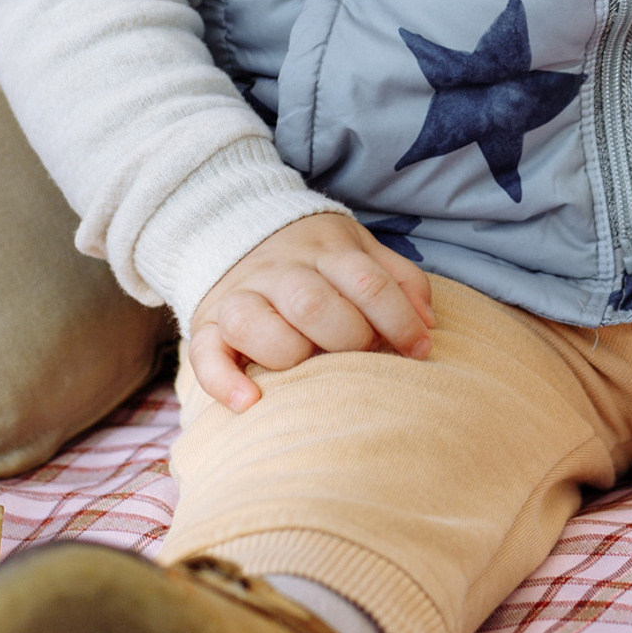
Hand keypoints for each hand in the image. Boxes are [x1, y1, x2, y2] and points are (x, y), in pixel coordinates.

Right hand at [188, 215, 435, 411]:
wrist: (237, 228)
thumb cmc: (316, 256)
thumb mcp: (361, 250)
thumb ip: (399, 279)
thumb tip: (427, 323)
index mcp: (325, 250)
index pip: (367, 283)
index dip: (399, 320)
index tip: (419, 350)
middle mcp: (279, 271)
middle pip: (312, 303)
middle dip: (347, 338)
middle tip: (363, 356)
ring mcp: (239, 296)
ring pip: (254, 322)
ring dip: (289, 353)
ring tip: (311, 372)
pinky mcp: (205, 325)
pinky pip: (204, 355)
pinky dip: (224, 382)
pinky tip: (250, 403)